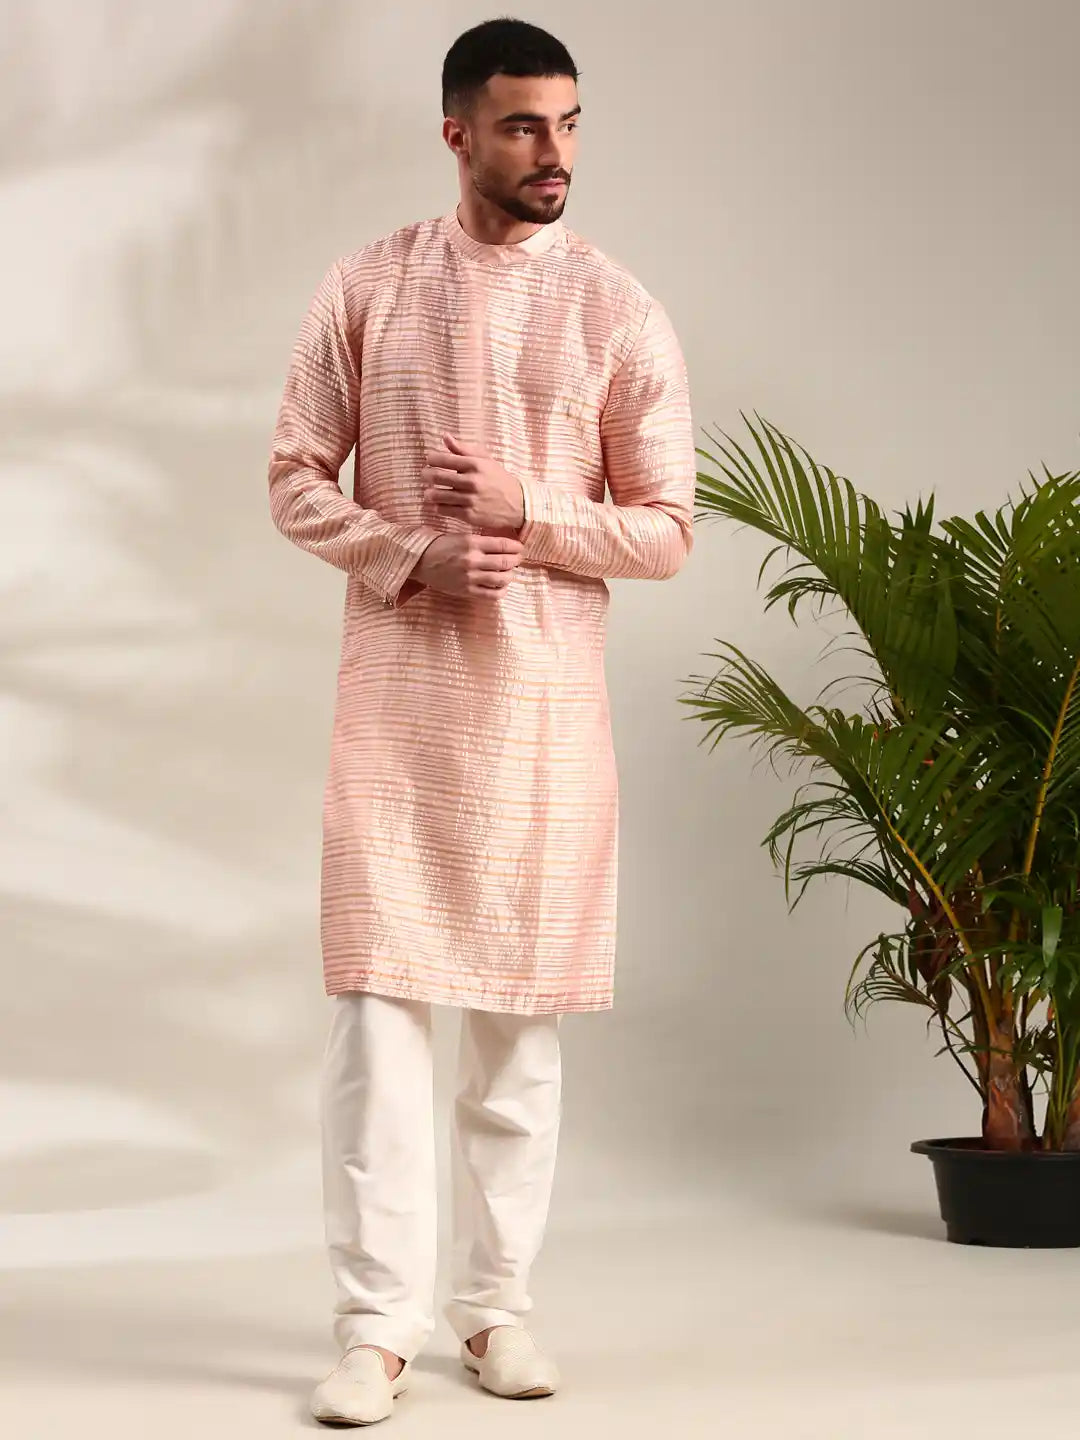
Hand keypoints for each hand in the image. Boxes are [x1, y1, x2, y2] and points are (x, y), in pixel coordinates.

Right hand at [410, 532, 524, 598]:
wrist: (421, 561)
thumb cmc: (443, 546)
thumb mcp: (462, 537)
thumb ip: (482, 542)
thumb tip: (506, 546)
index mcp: (472, 543)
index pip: (503, 545)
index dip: (516, 547)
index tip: (520, 548)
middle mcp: (472, 560)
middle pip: (506, 562)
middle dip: (516, 560)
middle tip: (518, 559)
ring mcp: (470, 577)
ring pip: (502, 579)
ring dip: (510, 575)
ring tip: (509, 572)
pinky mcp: (466, 591)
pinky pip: (492, 594)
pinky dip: (501, 590)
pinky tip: (500, 586)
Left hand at [422, 433, 526, 531]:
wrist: (517, 505)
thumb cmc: (498, 479)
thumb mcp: (485, 460)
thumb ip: (463, 449)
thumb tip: (445, 436)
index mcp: (475, 465)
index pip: (443, 459)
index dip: (431, 459)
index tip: (430, 461)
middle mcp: (472, 482)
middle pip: (436, 477)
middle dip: (426, 475)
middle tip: (425, 475)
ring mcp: (470, 500)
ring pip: (437, 496)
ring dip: (430, 493)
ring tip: (430, 492)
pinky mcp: (469, 515)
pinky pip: (444, 510)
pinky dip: (438, 506)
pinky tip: (440, 504)